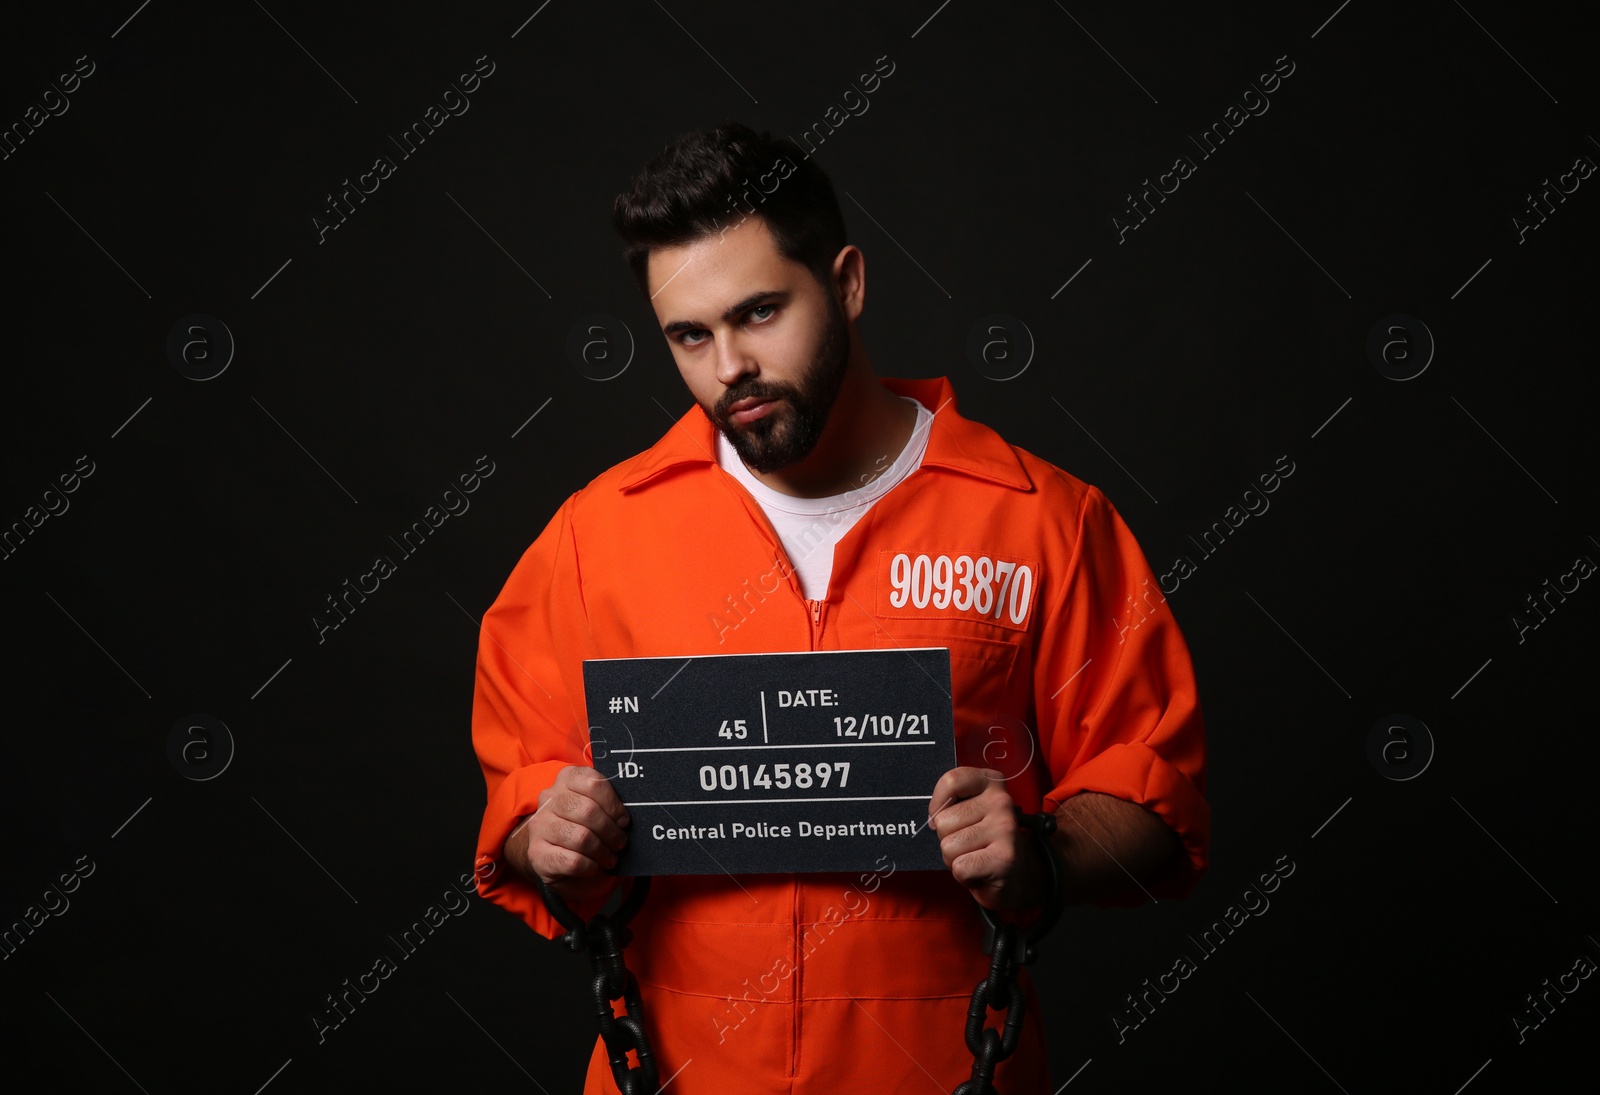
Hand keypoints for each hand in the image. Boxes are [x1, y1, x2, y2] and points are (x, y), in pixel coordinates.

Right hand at [507, 765, 630, 904]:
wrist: (557, 856)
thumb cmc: (585, 827)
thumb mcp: (597, 808)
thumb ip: (610, 803)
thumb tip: (629, 814)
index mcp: (567, 779)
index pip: (593, 783)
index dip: (613, 805)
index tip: (623, 820)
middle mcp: (549, 798)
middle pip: (587, 811)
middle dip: (610, 831)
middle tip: (619, 843)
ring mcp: (540, 826)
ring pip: (580, 837)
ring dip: (602, 851)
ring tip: (610, 857)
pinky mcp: (537, 854)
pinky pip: (572, 861)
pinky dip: (590, 866)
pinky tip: (593, 867)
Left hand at [928, 767, 1046, 912]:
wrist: (1016, 876)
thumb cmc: (984, 843)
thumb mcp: (970, 812)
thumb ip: (950, 804)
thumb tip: (933, 819)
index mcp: (991, 782)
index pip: (951, 780)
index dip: (938, 804)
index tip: (943, 816)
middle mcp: (1001, 801)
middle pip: (943, 820)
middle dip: (948, 839)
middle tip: (969, 845)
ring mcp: (1005, 828)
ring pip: (948, 846)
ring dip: (955, 859)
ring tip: (975, 858)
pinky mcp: (1005, 858)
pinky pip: (960, 867)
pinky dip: (964, 876)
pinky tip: (980, 872)